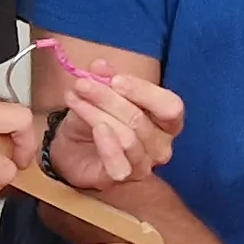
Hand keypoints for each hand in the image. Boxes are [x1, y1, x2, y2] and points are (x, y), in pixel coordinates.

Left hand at [48, 67, 186, 190]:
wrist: (73, 149)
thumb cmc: (96, 119)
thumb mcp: (101, 93)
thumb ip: (105, 79)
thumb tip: (100, 66)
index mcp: (166, 121)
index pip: (170, 106)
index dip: (144, 91)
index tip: (115, 79)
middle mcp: (161, 145)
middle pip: (141, 119)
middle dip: (108, 98)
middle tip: (82, 84)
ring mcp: (144, 164)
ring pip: (127, 137)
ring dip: (97, 115)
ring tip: (74, 100)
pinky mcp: (123, 177)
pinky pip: (120, 164)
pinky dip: (108, 146)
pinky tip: (96, 129)